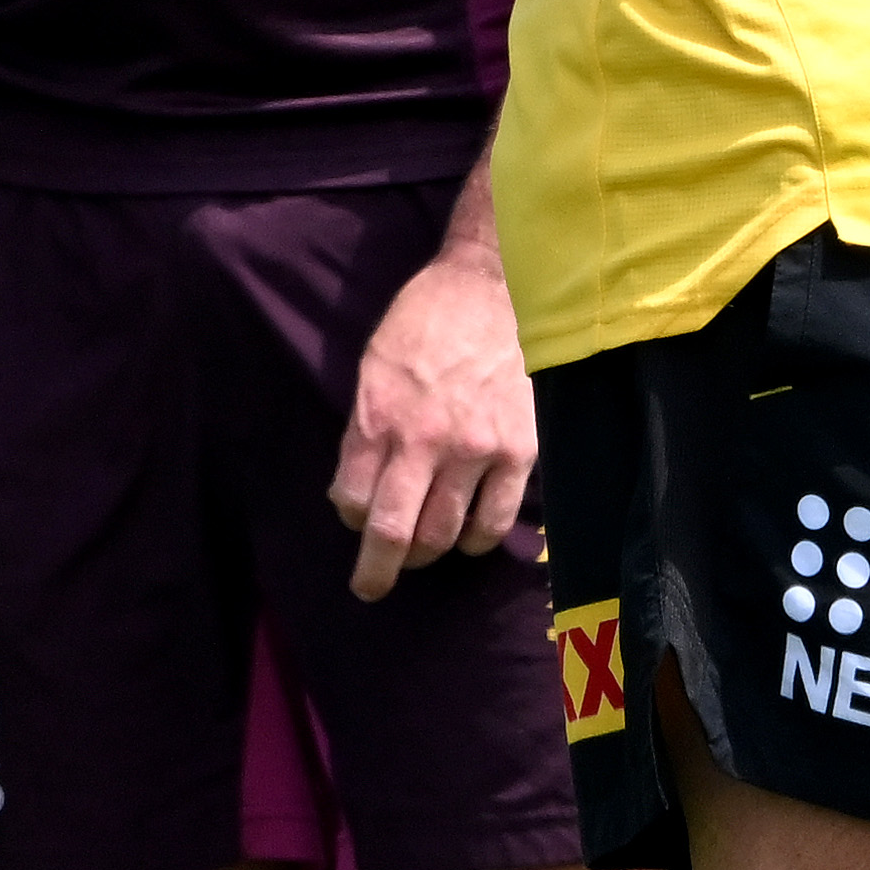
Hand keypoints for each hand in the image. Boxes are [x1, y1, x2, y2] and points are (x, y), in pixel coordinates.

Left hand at [330, 239, 534, 595]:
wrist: (493, 286)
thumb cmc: (425, 321)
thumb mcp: (375, 366)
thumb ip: (366, 430)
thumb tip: (358, 490)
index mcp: (378, 417)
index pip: (352, 501)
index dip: (351, 520)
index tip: (358, 522)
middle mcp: (423, 441)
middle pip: (394, 533)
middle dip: (377, 570)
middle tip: (373, 582)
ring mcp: (475, 450)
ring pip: (443, 535)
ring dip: (425, 553)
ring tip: (422, 550)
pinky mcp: (517, 451)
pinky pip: (494, 520)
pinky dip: (475, 540)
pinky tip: (467, 537)